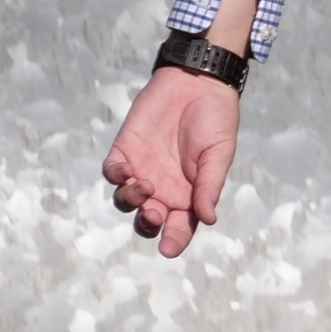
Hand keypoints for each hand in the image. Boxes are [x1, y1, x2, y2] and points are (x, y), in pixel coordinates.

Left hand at [102, 65, 242, 256]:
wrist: (196, 82)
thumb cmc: (215, 119)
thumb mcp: (218, 154)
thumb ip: (209, 186)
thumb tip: (208, 220)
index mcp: (189, 194)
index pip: (179, 227)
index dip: (174, 241)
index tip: (168, 250)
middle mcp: (164, 188)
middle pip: (148, 220)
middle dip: (148, 224)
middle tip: (153, 214)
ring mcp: (142, 171)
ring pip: (125, 200)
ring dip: (131, 200)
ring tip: (144, 186)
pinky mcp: (124, 151)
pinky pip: (112, 173)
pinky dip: (115, 176)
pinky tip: (126, 169)